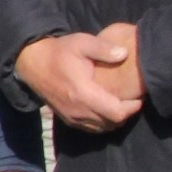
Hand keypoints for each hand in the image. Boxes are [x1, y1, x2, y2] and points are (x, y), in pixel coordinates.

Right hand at [14, 31, 144, 133]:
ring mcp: (71, 117)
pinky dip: (102, 123)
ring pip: (102, 128)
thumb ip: (104, 48)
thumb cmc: (59, 52)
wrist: (32, 63)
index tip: (139, 97)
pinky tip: (106, 110)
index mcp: (83, 93)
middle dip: (126, 114)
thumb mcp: (81, 43)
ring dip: (114, 120)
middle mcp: (78, 110)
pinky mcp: (67, 119)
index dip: (132, 108)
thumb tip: (124, 54)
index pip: (116, 113)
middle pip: (112, 123)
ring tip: (121, 105)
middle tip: (133, 100)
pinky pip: (91, 128)